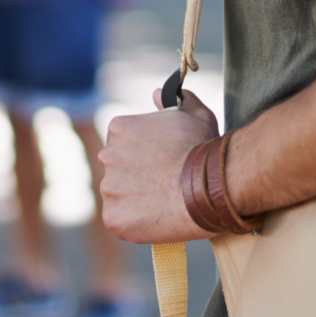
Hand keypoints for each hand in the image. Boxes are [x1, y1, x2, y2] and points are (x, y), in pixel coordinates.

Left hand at [100, 87, 221, 243]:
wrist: (208, 188)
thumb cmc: (202, 149)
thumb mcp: (194, 114)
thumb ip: (173, 99)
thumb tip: (156, 93)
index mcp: (119, 128)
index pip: (125, 142)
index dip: (145, 154)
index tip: (163, 162)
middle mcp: (107, 156)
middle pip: (119, 168)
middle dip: (137, 175)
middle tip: (164, 184)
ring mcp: (108, 189)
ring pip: (120, 196)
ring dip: (137, 200)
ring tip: (165, 202)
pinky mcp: (113, 218)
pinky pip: (121, 221)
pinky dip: (137, 223)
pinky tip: (159, 218)